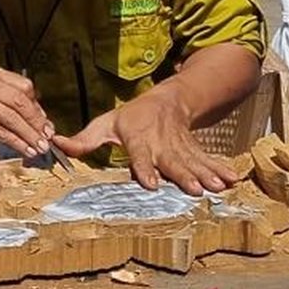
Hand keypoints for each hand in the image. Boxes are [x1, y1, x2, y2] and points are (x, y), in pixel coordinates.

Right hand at [0, 66, 53, 157]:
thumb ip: (17, 105)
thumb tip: (44, 122)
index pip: (24, 87)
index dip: (38, 108)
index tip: (47, 125)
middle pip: (19, 102)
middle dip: (36, 123)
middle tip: (47, 139)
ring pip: (11, 119)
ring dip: (29, 135)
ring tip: (39, 147)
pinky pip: (1, 132)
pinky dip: (17, 143)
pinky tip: (26, 149)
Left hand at [52, 87, 237, 195]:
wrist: (168, 99)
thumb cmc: (132, 117)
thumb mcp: (106, 123)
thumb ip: (84, 140)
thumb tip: (56, 143)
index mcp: (138, 138)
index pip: (140, 155)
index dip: (145, 168)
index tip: (152, 183)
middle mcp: (161, 143)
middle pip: (172, 161)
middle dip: (183, 175)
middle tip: (196, 189)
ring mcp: (181, 146)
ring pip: (193, 161)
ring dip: (206, 174)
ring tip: (217, 187)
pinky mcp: (195, 149)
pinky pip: (208, 159)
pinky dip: (221, 168)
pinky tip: (233, 180)